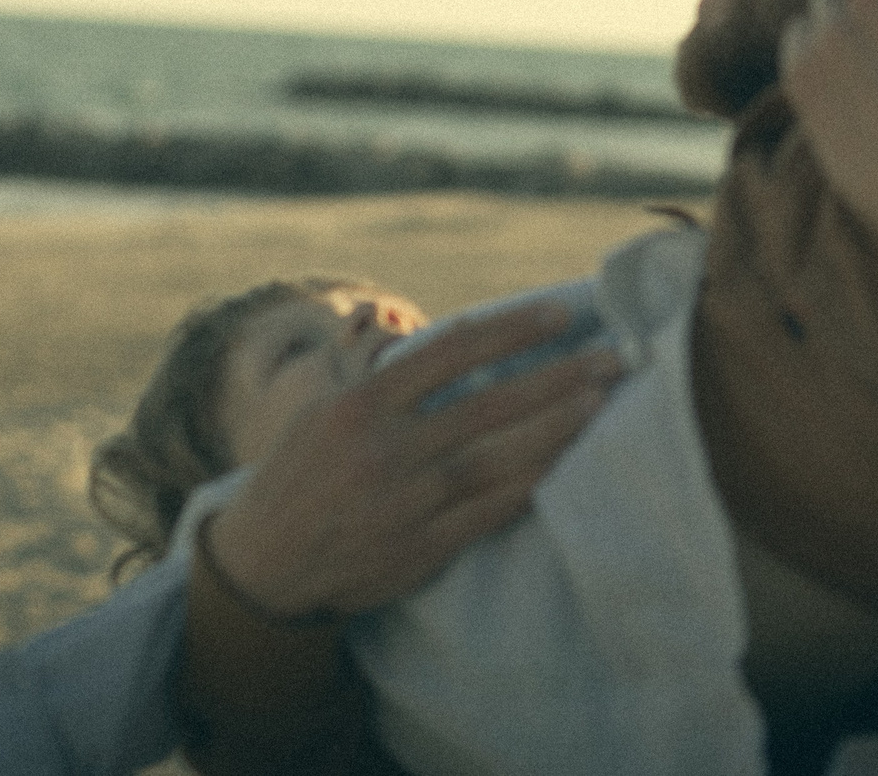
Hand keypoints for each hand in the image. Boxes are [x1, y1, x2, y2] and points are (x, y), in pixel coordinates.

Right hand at [202, 302, 620, 618]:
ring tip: (601, 404)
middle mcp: (386, 450)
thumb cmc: (302, 470)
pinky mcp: (420, 548)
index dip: (510, 330)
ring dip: (555, 431)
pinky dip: (530, 486)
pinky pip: (488, 512)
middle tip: (613, 358)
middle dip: (557, 379)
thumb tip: (441, 329)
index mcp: (361, 404)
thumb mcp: (323, 407)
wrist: (264, 562)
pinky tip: (567, 465)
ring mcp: (405, 502)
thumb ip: (382, 373)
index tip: (559, 315)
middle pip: (489, 406)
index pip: (450, 352)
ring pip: (497, 460)